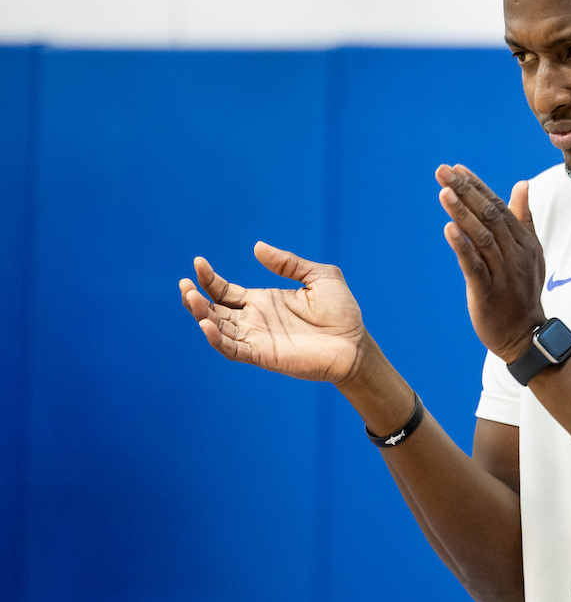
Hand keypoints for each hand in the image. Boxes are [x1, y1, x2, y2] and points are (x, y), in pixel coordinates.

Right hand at [180, 242, 367, 384]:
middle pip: (214, 309)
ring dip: (200, 314)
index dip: (209, 279)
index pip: (225, 290)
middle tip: (184, 283)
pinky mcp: (263, 355)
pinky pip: (232, 349)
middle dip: (195, 297)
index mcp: (263, 301)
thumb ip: (288, 263)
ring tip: (190, 298)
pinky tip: (206, 324)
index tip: (198, 262)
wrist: (356, 343)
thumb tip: (257, 247)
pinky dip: (216, 339)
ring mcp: (257, 338)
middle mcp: (255, 320)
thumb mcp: (319, 276)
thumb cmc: (342, 311)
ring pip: (217, 328)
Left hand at [436, 165, 545, 362]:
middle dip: (465, 191)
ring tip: (444, 192)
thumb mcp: (531, 252)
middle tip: (443, 170)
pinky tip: (449, 229)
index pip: (499, 206)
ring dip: (462, 213)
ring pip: (482, 238)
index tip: (457, 168)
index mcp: (523, 242)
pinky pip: (475, 267)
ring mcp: (504, 274)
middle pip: (489, 216)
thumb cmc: (524, 292)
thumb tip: (521, 184)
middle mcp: (515, 254)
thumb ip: (524, 218)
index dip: (477, 186)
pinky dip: (462, 247)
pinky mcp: (489, 293)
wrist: (526, 336)